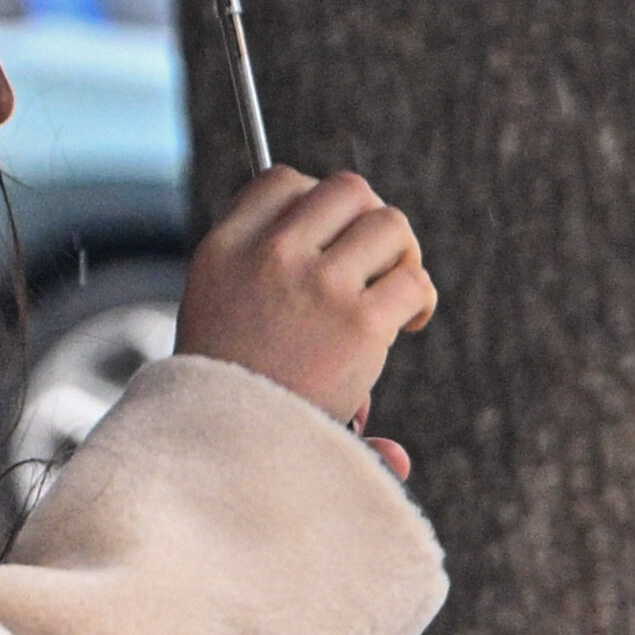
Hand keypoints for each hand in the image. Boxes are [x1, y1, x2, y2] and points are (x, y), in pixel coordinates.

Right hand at [178, 167, 435, 431]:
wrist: (229, 454)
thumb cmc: (226, 391)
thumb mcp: (214, 308)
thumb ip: (259, 259)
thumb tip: (319, 211)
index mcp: (225, 248)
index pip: (283, 180)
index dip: (317, 202)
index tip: (328, 240)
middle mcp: (269, 255)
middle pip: (347, 191)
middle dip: (369, 221)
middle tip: (372, 265)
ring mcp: (317, 286)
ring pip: (390, 225)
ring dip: (401, 255)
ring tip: (392, 293)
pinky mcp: (359, 323)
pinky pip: (413, 280)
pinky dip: (420, 298)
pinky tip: (407, 323)